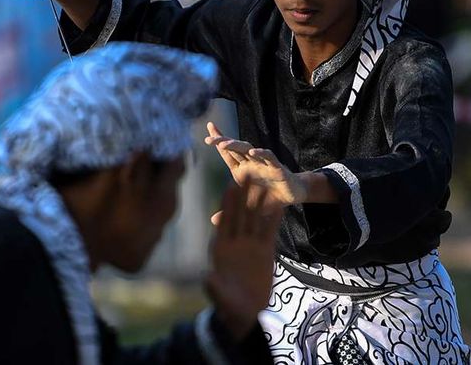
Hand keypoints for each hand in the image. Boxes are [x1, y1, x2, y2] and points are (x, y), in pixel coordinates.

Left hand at [204, 122, 306, 207]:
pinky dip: (261, 154)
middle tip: (209, 139)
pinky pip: (269, 158)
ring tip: (223, 144)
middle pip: (234, 148)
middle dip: (222, 141)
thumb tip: (212, 221)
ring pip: (248, 149)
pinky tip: (253, 152)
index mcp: (241, 169)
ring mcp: (263, 163)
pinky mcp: (277, 168)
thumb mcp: (246, 207)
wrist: (292, 196)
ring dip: (236, 145)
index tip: (206, 135)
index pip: (227, 154)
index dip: (218, 143)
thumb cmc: (267, 197)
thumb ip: (230, 212)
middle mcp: (250, 163)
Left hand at [204, 180, 282, 340]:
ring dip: (259, 200)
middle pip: (239, 214)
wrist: (245, 312)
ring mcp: (249, 245)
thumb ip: (214, 286)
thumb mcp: (221, 296)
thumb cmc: (229, 304)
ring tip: (264, 181)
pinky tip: (279, 202)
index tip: (229, 185)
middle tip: (246, 173)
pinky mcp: (264, 251)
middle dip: (242, 194)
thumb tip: (207, 278)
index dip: (227, 203)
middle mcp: (234, 242)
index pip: (224, 221)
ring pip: (255, 218)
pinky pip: (269, 230)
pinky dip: (273, 217)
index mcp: (220, 247)